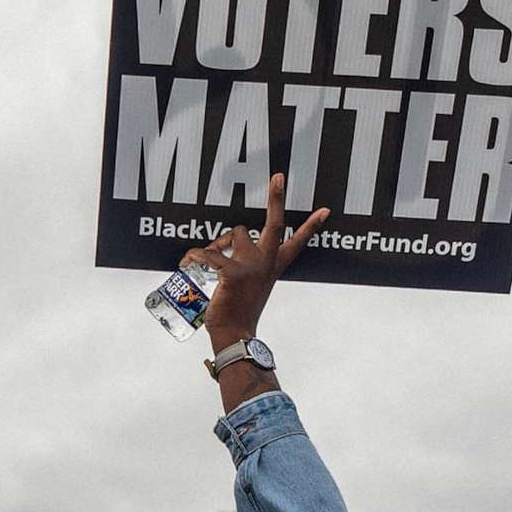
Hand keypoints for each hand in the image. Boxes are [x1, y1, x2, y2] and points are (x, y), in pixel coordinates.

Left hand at [197, 173, 330, 349]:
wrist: (235, 335)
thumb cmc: (239, 311)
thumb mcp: (250, 285)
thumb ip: (246, 264)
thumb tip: (226, 245)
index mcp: (273, 266)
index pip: (296, 242)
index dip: (311, 226)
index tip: (324, 210)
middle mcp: (267, 263)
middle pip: (276, 223)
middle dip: (277, 197)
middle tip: (278, 176)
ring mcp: (252, 266)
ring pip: (234, 233)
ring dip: (219, 240)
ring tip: (204, 256)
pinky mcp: (233, 272)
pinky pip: (208, 253)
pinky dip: (193, 256)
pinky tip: (187, 263)